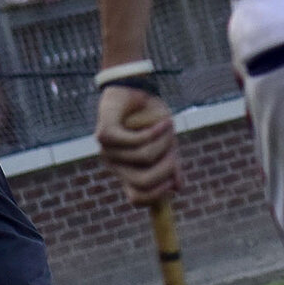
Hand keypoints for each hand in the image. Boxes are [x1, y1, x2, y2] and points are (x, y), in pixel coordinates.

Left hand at [96, 85, 181, 205]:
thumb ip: (170, 163)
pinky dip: (155, 131)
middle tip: (175, 152)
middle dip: (166, 168)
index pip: (137, 198)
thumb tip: (178, 187)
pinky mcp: (105, 134)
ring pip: (144, 156)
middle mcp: (115, 164)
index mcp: (127, 170)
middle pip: (143, 182)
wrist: (131, 86)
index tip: (174, 181)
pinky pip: (135, 140)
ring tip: (169, 127)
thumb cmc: (149, 115)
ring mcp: (107, 151)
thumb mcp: (165, 142)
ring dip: (163, 141)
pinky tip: (166, 123)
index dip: (158, 194)